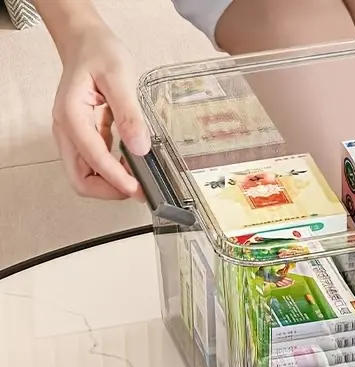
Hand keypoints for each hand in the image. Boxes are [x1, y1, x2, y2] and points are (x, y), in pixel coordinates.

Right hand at [52, 22, 149, 199]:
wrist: (85, 40)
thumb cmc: (98, 52)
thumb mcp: (119, 78)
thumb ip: (129, 114)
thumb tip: (139, 147)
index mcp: (71, 115)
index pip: (92, 159)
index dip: (116, 178)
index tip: (137, 189)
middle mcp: (66, 129)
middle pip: (80, 178)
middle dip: (108, 190)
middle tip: (137, 190)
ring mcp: (72, 134)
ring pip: (85, 174)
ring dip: (110, 183)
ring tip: (138, 178)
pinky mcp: (83, 135)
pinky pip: (93, 162)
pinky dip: (111, 169)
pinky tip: (131, 162)